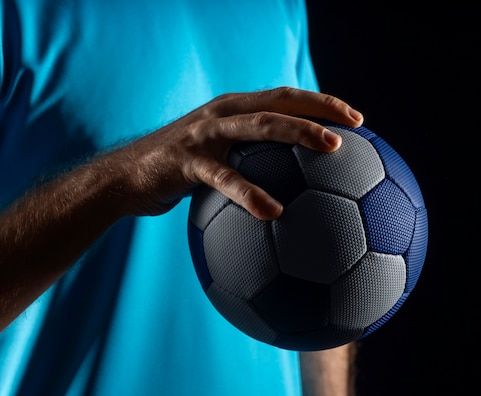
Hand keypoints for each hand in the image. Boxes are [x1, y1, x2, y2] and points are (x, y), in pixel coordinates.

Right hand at [111, 87, 363, 219]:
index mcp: (231, 110)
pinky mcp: (187, 161)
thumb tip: (285, 191)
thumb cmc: (176, 173)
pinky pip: (225, 177)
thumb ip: (244, 162)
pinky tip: (274, 212)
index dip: (321, 102)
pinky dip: (251, 193)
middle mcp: (221, 112)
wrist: (124, 178)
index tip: (356, 119)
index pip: (283, 97)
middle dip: (320, 109)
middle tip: (356, 127)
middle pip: (279, 102)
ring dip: (298, 132)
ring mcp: (204, 134)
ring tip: (331, 149)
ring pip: (259, 125)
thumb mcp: (213, 160)